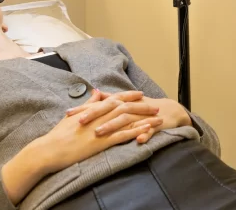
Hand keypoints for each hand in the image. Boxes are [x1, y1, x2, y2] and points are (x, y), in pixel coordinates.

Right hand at [29, 89, 162, 173]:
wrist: (50, 148)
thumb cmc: (60, 133)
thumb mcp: (75, 114)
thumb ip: (89, 103)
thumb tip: (98, 91)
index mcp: (94, 109)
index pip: (116, 99)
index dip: (129, 96)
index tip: (141, 94)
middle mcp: (100, 116)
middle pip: (126, 107)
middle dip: (143, 106)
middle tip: (156, 106)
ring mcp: (102, 128)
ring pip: (128, 120)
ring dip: (145, 119)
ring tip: (158, 119)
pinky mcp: (102, 142)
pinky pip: (123, 136)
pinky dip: (136, 132)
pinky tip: (147, 131)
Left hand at [67, 90, 190, 143]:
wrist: (168, 111)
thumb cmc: (141, 109)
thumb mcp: (123, 104)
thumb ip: (108, 99)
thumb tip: (93, 93)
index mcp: (119, 103)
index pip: (99, 104)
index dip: (84, 108)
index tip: (68, 114)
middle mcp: (128, 108)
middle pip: (110, 109)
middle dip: (94, 114)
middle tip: (79, 122)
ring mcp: (141, 116)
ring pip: (126, 120)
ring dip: (113, 126)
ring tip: (99, 133)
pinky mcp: (154, 125)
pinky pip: (149, 132)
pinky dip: (144, 135)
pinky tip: (138, 141)